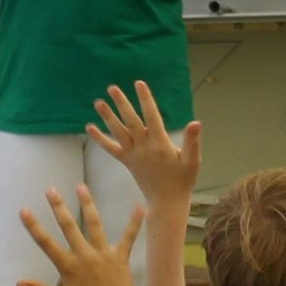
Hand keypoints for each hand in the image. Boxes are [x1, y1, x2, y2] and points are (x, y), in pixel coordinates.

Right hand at [16, 186, 146, 285]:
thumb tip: (18, 284)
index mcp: (69, 267)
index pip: (46, 243)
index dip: (34, 226)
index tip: (24, 210)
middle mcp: (85, 256)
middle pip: (69, 227)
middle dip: (58, 207)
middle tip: (51, 189)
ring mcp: (104, 254)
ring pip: (95, 225)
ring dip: (88, 204)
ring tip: (81, 187)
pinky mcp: (121, 257)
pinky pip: (129, 237)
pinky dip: (135, 222)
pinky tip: (140, 205)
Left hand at [90, 82, 202, 210]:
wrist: (166, 202)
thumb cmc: (183, 181)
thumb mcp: (193, 161)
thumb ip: (193, 141)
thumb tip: (195, 122)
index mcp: (160, 144)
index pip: (151, 116)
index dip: (145, 99)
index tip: (139, 84)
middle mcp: (144, 147)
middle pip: (131, 121)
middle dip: (121, 104)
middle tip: (112, 88)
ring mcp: (133, 155)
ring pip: (118, 132)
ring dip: (107, 117)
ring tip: (98, 102)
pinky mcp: (127, 162)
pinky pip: (111, 149)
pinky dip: (100, 139)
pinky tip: (90, 128)